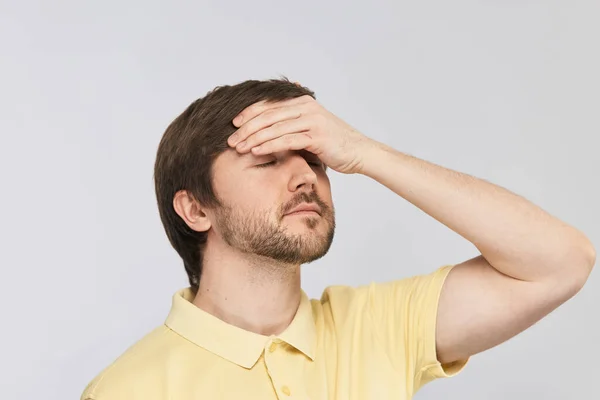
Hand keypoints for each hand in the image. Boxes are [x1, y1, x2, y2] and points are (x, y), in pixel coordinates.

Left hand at [227, 95, 374, 173]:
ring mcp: (312, 120)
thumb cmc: (334, 144)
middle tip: (230, 139)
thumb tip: (272, 130)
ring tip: (238, 147)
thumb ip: (293, 125)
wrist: (360, 152)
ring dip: (253, 138)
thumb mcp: (311, 129)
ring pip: (275, 127)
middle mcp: (306, 107)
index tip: (233, 124)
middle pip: (268, 115)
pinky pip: (286, 140)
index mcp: (303, 102)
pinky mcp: (316, 136)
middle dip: (246, 128)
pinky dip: (268, 146)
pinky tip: (255, 151)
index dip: (249, 113)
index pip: (269, 105)